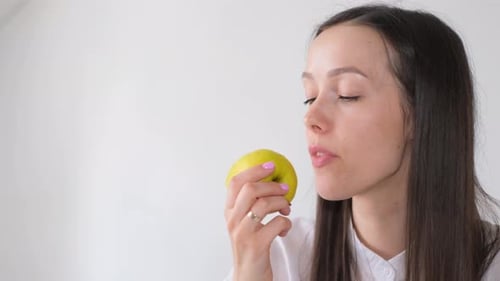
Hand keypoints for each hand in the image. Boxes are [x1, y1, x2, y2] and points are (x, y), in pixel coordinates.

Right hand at [224, 161, 291, 280]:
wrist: (249, 277)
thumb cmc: (251, 248)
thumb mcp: (244, 224)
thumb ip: (250, 205)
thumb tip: (271, 182)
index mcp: (229, 212)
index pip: (235, 182)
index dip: (253, 170)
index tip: (270, 166)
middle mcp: (233, 221)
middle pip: (250, 189)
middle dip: (272, 185)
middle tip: (285, 189)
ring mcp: (243, 233)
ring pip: (264, 204)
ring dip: (282, 203)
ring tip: (287, 210)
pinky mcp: (257, 245)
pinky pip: (278, 223)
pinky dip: (286, 223)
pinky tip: (284, 229)